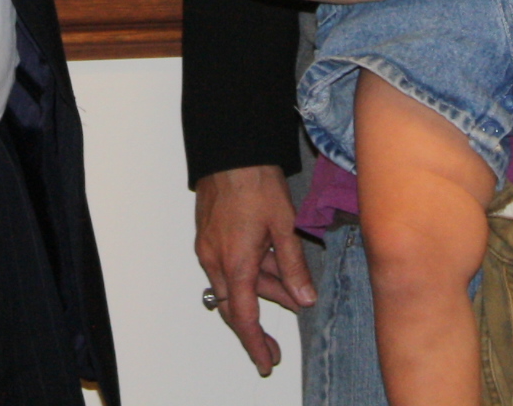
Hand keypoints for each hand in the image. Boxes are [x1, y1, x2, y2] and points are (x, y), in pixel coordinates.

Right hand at [192, 165, 313, 375]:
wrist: (231, 151)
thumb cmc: (256, 184)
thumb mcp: (285, 226)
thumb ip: (294, 266)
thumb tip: (304, 298)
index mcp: (236, 263)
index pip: (244, 317)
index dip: (256, 343)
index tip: (266, 360)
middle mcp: (215, 260)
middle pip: (237, 305)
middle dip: (256, 326)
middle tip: (275, 345)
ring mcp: (209, 248)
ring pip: (235, 284)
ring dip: (260, 291)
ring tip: (291, 290)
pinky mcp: (208, 236)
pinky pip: (228, 266)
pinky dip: (250, 273)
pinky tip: (271, 266)